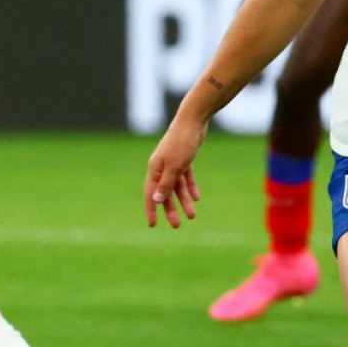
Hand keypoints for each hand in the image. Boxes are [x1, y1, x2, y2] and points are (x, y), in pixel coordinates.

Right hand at [145, 114, 206, 228]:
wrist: (193, 121)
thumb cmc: (182, 142)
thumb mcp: (175, 166)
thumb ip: (166, 184)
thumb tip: (156, 200)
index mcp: (155, 169)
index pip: (150, 193)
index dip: (151, 210)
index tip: (153, 224)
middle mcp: (162, 167)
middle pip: (165, 193)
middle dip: (170, 209)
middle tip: (176, 225)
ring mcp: (173, 163)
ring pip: (177, 187)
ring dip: (184, 201)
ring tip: (192, 216)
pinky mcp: (184, 159)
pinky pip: (186, 178)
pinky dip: (190, 188)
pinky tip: (197, 198)